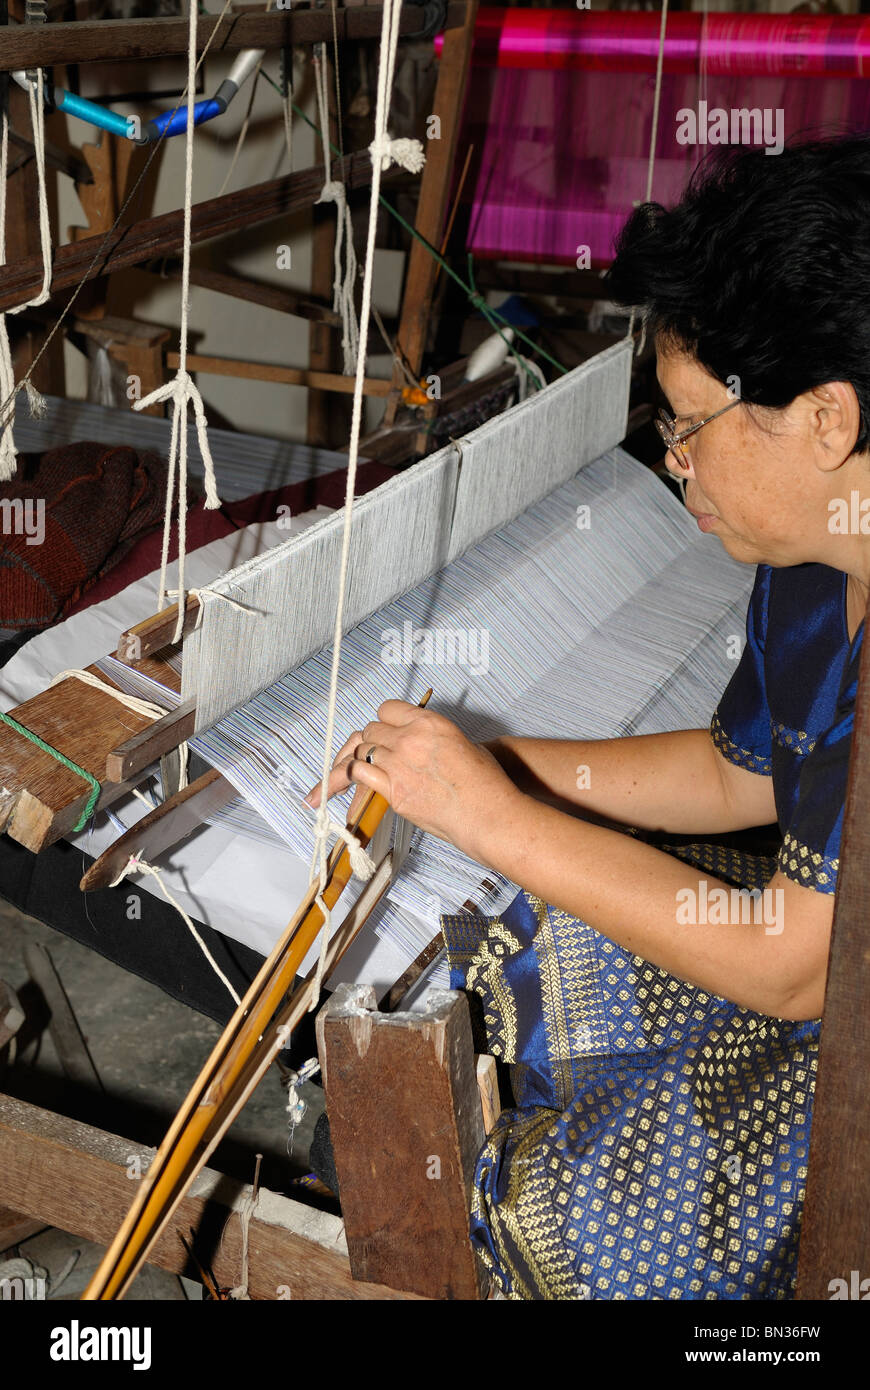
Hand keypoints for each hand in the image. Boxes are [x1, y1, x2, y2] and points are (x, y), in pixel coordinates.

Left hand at [303, 699, 521, 856]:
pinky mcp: (395, 790)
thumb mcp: (460, 743)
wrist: (488, 814)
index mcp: (429, 722)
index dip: (382, 721)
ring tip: (348, 772)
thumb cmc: (484, 784)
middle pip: (371, 730)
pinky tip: (348, 785)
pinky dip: (351, 777)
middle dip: (368, 742)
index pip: (387, 709)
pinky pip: (359, 774)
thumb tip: (416, 743)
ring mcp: (400, 764)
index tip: (381, 730)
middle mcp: (412, 738)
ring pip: (361, 751)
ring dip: (356, 760)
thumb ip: (432, 738)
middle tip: (365, 754)